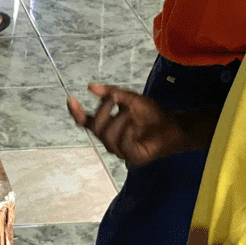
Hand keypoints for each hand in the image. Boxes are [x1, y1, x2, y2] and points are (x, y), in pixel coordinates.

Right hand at [67, 83, 187, 165]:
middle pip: (95, 128)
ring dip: (119, 120)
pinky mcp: (133, 158)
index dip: (76, 112)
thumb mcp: (130, 98)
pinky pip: (123, 146)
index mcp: (107, 125)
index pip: (85, 122)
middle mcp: (111, 139)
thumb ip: (112, 93)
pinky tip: (134, 124)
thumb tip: (90, 86)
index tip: (71, 98)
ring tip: (130, 111)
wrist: (174, 125)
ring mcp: (121, 150)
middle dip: (103, 111)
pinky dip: (127, 133)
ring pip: (108, 138)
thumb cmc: (153, 114)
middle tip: (114, 99)